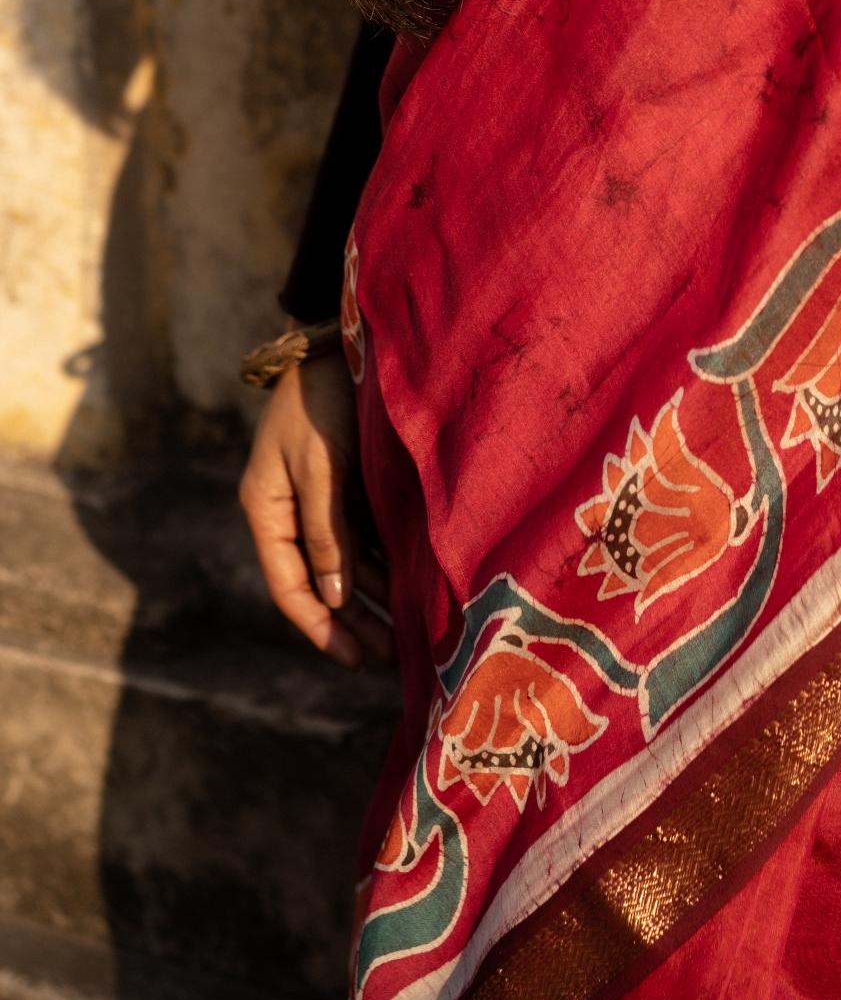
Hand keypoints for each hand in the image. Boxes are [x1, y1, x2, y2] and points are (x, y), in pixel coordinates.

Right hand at [238, 352, 393, 669]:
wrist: (340, 340)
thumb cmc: (324, 400)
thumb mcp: (322, 466)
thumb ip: (327, 529)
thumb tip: (332, 598)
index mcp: (266, 508)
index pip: (291, 586)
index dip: (321, 627)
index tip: (353, 659)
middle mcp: (290, 511)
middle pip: (322, 583)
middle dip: (355, 623)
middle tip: (394, 659)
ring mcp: (320, 498)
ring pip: (346, 563)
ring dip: (375, 597)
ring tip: (412, 633)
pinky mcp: (348, 483)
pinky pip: (365, 535)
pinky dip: (385, 561)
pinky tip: (414, 584)